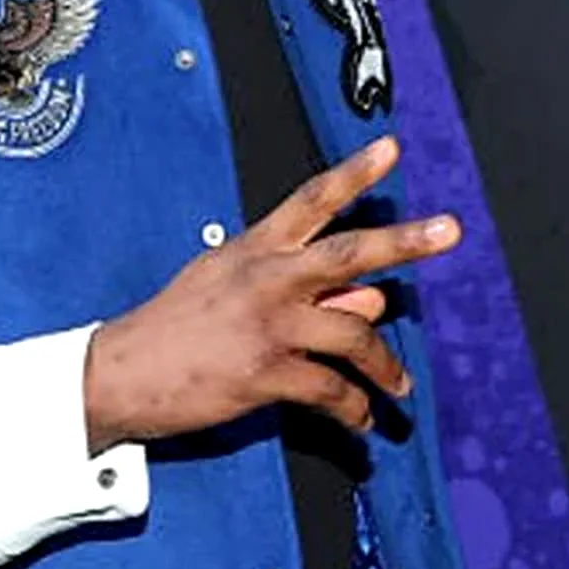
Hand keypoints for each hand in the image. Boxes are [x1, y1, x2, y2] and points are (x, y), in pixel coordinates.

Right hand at [84, 137, 460, 451]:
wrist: (120, 372)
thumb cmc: (172, 329)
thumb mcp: (227, 288)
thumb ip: (298, 288)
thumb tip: (367, 297)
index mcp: (253, 250)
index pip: (310, 200)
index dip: (354, 173)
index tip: (390, 148)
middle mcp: (266, 279)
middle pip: (347, 252)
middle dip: (403, 240)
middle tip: (449, 230)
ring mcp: (268, 326)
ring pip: (352, 333)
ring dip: (385, 365)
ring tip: (398, 386)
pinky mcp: (265, 373)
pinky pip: (331, 391)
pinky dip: (354, 409)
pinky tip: (362, 420)